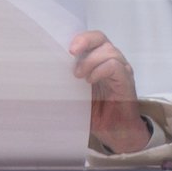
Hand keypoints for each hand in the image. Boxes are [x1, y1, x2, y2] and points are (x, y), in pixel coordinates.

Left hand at [70, 30, 149, 153]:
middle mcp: (111, 60)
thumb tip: (45, 75)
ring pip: (108, 51)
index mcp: (99, 60)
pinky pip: (115, 66)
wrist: (116, 132)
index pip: (91, 39)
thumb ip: (68, 81)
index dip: (79, 38)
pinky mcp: (126, 81)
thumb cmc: (96, 112)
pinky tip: (91, 80)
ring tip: (79, 76)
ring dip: (91, 60)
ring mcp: (121, 70)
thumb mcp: (76, 94)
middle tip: (72, 52)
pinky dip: (101, 70)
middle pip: (100, 38)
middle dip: (85, 41)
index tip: (66, 48)